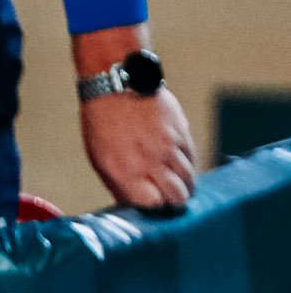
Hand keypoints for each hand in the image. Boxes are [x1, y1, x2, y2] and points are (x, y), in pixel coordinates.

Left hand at [81, 87, 195, 210]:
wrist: (118, 85)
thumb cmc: (102, 122)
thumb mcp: (99, 157)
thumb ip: (119, 183)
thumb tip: (135, 204)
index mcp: (125, 170)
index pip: (153, 204)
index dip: (154, 207)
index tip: (152, 204)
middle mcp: (150, 161)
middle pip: (178, 197)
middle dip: (175, 201)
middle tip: (168, 198)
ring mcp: (170, 147)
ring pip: (190, 179)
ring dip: (184, 184)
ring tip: (174, 182)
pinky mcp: (183, 133)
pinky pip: (193, 159)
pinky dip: (187, 165)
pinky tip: (176, 163)